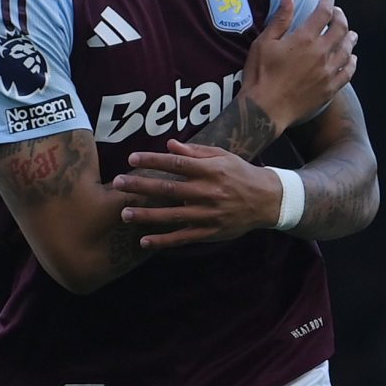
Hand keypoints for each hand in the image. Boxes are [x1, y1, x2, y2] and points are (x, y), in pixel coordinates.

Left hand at [116, 143, 284, 249]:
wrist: (267, 200)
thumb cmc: (241, 174)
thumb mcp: (222, 157)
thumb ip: (195, 151)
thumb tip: (169, 143)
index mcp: (209, 170)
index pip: (176, 163)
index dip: (152, 160)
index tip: (131, 158)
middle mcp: (207, 192)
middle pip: (167, 188)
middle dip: (140, 185)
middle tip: (118, 183)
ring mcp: (207, 214)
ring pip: (171, 215)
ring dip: (146, 215)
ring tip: (124, 214)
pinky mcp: (209, 232)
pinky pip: (182, 237)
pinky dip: (163, 240)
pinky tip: (144, 241)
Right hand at [243, 0, 357, 130]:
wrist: (266, 110)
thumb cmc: (260, 75)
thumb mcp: (263, 43)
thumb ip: (280, 20)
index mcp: (304, 39)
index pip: (323, 13)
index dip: (328, 2)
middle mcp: (321, 53)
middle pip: (340, 29)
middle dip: (341, 17)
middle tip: (338, 14)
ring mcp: (328, 72)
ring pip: (347, 50)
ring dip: (350, 38)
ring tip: (351, 34)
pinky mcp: (330, 89)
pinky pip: (347, 73)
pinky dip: (352, 63)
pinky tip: (352, 59)